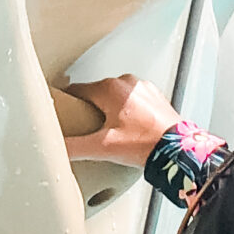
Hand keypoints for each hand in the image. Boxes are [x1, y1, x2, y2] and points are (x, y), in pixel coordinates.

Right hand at [61, 73, 177, 167]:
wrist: (178, 150)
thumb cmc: (145, 145)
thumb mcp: (102, 147)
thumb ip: (74, 147)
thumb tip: (54, 148)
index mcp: (109, 88)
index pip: (77, 90)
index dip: (69, 104)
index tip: (66, 114)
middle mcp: (126, 82)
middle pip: (96, 93)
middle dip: (91, 109)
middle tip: (89, 129)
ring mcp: (142, 88)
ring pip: (115, 96)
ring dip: (110, 110)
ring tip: (111, 131)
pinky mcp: (154, 97)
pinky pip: (133, 101)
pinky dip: (128, 111)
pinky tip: (129, 128)